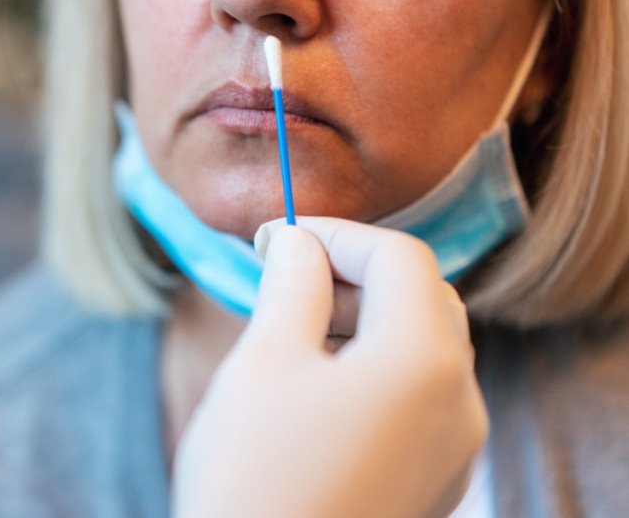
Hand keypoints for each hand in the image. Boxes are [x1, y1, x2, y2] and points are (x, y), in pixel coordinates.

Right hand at [171, 217, 487, 517]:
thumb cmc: (252, 476)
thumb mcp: (265, 361)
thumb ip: (293, 285)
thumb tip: (296, 241)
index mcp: (425, 361)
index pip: (399, 257)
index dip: (336, 232)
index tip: (277, 237)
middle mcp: (461, 402)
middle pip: (423, 298)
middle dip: (354, 273)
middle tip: (286, 276)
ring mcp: (455, 449)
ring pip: (423, 348)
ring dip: (364, 319)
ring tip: (294, 328)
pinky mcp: (435, 482)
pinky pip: (419, 398)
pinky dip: (374, 367)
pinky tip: (318, 382)